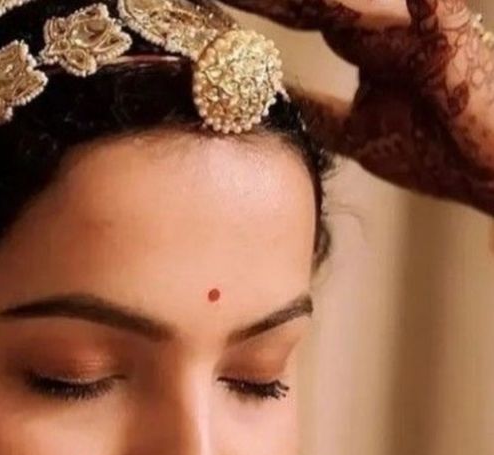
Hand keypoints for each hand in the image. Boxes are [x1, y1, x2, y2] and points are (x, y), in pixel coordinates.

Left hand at [223, 0, 493, 214]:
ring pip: (349, 1)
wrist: (488, 169)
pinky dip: (396, 2)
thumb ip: (317, 112)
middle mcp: (385, 23)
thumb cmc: (433, 151)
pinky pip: (420, 9)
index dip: (254, 4)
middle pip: (311, 0)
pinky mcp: (446, 37)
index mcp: (362, 40)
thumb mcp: (355, 134)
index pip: (298, 11)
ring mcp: (415, 24)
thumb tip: (270, 107)